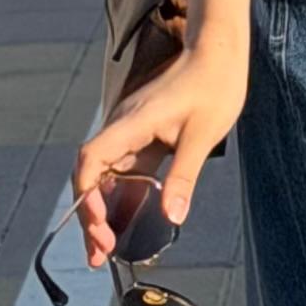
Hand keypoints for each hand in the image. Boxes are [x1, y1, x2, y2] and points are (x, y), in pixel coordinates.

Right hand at [71, 31, 247, 265]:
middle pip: (92, 176)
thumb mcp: (203, 135)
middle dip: (91, 216)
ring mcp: (131, 133)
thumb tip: (172, 216)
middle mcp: (123, 128)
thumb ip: (184, 176)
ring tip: (103, 251)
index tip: (99, 224)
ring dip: (103, 212)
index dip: (87, 195)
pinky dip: (121, 199)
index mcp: (131, 123)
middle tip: (99, 253)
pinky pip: (125, 172)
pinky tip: (124, 225)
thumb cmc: (213, 86)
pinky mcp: (144, 137)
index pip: (91, 160)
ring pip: (106, 177)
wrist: (218, 52)